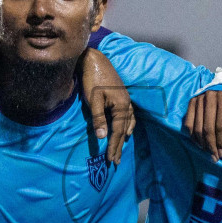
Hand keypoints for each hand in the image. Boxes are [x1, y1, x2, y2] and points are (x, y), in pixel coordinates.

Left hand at [80, 48, 134, 163]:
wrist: (95, 61)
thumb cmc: (92, 79)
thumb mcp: (93, 100)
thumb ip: (98, 119)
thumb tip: (102, 137)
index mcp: (121, 106)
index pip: (117, 132)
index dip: (113, 146)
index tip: (110, 159)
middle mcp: (127, 105)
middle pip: (124, 130)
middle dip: (119, 146)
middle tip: (115, 162)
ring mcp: (126, 100)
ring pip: (128, 124)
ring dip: (123, 138)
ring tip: (120, 150)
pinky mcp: (122, 97)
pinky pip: (129, 116)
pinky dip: (128, 126)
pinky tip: (126, 131)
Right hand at [183, 86, 221, 159]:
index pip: (220, 125)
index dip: (221, 141)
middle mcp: (209, 96)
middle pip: (207, 127)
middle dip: (210, 146)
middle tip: (215, 158)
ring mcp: (198, 98)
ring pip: (196, 126)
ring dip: (201, 143)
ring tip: (208, 153)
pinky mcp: (192, 100)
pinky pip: (188, 122)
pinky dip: (192, 135)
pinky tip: (199, 144)